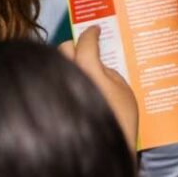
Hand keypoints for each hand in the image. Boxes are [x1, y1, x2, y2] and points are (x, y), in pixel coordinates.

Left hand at [59, 26, 137, 154]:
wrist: (104, 146)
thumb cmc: (119, 118)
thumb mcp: (123, 89)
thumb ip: (108, 69)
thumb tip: (97, 63)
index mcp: (87, 69)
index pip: (85, 42)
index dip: (91, 33)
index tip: (95, 30)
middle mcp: (68, 75)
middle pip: (64, 48)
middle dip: (75, 45)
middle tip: (87, 49)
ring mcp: (58, 87)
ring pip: (57, 64)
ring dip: (68, 62)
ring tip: (81, 67)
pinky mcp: (54, 99)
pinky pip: (55, 80)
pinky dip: (64, 77)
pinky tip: (74, 84)